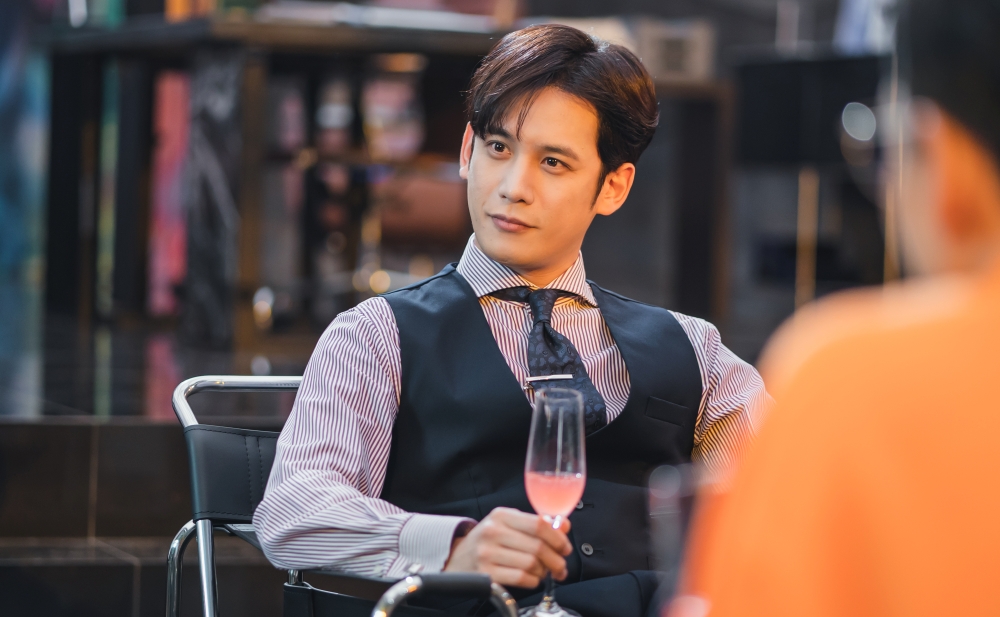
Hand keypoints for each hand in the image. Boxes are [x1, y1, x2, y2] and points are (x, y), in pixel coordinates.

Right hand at [443, 507, 572, 588]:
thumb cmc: (488, 540)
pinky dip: (533, 581)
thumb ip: (537, 523)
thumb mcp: (509, 524)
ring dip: (544, 572)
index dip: (558, 538)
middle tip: (560, 567)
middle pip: (538, 547)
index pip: (539, 525)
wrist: (457, 557)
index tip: (565, 548)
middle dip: (556, 560)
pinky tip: (532, 578)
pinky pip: (521, 578)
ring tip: (544, 572)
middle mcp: (493, 531)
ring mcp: (487, 553)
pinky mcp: (486, 573)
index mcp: (502, 515)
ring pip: (531, 564)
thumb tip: (564, 525)